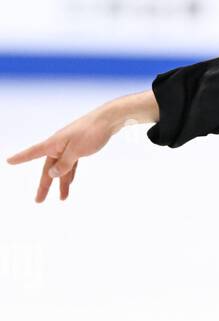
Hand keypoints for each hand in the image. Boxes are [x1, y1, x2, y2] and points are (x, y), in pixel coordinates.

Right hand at [6, 90, 156, 202]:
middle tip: (38, 200)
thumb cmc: (91, 131)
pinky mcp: (79, 148)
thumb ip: (65, 164)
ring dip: (61, 184)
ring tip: (62, 199)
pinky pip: (70, 164)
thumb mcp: (77, 150)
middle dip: (44, 185)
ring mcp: (68, 147)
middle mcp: (58, 146)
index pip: (33, 152)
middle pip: (48, 168)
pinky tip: (69, 183)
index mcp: (54, 144)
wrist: (108, 120)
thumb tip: (53, 174)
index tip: (9, 161)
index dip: (21, 158)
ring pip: (61, 168)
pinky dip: (70, 174)